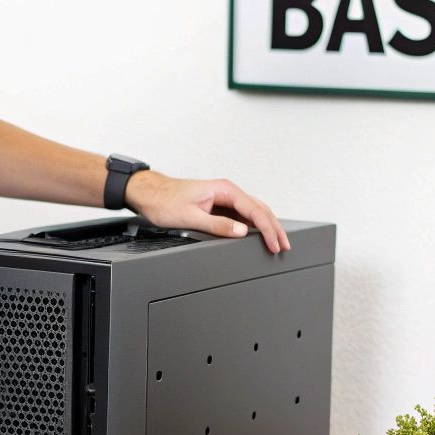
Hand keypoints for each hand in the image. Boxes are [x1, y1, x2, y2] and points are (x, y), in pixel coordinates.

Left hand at [126, 172, 290, 253]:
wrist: (150, 193)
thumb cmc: (165, 201)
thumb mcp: (191, 216)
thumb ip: (217, 224)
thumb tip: (241, 231)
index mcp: (224, 189)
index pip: (255, 210)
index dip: (268, 229)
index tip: (275, 244)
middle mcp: (227, 191)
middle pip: (260, 209)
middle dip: (274, 228)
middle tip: (284, 246)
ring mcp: (224, 197)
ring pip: (253, 211)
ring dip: (267, 226)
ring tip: (278, 242)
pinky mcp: (219, 204)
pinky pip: (242, 214)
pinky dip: (254, 225)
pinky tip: (259, 235)